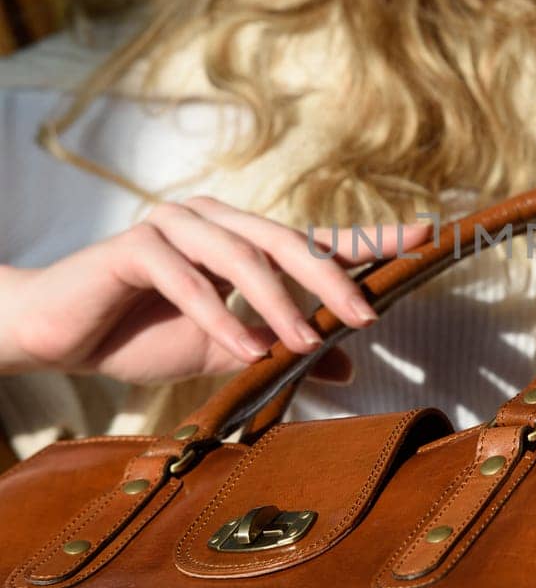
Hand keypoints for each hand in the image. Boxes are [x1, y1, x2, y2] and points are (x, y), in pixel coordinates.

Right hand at [0, 197, 431, 384]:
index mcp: (239, 238)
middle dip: (332, 279)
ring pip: (240, 257)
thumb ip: (283, 349)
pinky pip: (187, 280)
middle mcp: (212, 220)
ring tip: (302, 345)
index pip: (313, 236)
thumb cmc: (141, 337)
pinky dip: (219, 316)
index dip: (369, 239)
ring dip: (277, 304)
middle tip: (368, 318)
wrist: (57, 337)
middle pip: (286, 240)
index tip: (426, 238)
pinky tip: (244, 350)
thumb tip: (350, 367)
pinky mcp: (135, 246)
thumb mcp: (228, 351)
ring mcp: (172, 225)